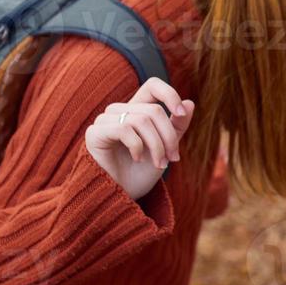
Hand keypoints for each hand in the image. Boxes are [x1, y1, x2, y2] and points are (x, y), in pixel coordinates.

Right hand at [85, 78, 195, 199]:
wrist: (120, 198)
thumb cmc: (141, 174)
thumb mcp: (166, 149)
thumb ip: (176, 127)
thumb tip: (190, 103)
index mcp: (137, 110)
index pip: (152, 86)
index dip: (169, 94)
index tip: (181, 114)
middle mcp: (120, 111)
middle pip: (153, 110)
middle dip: (168, 137)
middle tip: (172, 159)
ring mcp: (105, 120)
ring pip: (141, 120)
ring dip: (156, 145)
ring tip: (160, 164)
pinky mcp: (95, 132)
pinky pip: (124, 128)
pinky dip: (137, 146)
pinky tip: (137, 159)